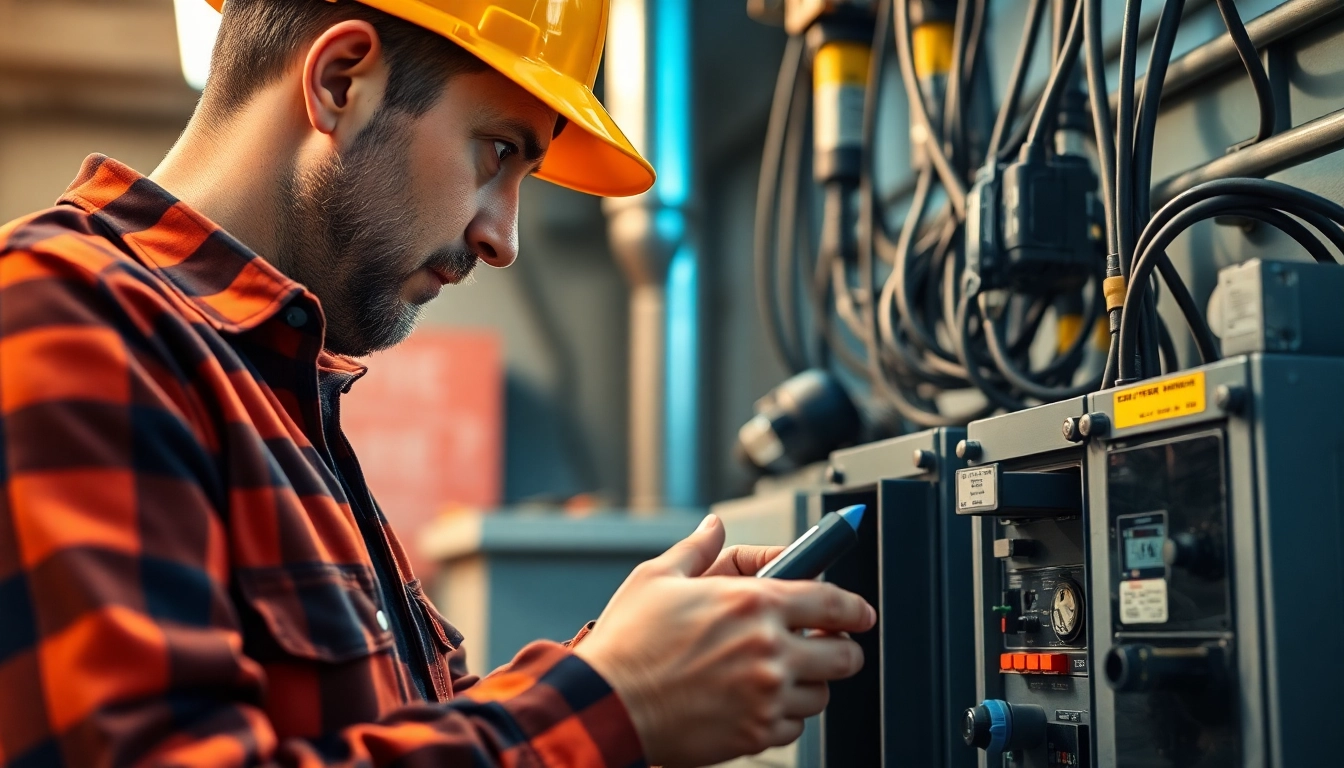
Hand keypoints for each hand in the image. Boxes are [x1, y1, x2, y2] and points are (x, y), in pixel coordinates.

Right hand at [574, 514, 875, 766]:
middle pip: (842, 654)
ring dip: (811, 685)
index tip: (861, 614)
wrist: (607, 705)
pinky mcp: (754, 733)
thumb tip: (713, 526)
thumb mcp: (657, 577)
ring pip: (821, 694)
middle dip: (842, 649)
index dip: (855, 608)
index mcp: (753, 602)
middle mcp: (769, 649)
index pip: (832, 601)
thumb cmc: (627, 642)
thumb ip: (697, 549)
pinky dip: (784, 717)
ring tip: (785, 676)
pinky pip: (794, 728)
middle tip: (827, 647)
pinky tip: (760, 704)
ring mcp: (765, 695)